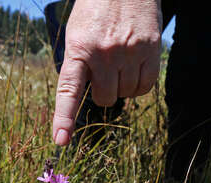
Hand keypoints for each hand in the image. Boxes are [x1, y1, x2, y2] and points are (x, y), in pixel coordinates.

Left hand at [52, 0, 161, 144]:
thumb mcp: (77, 33)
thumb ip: (79, 64)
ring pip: (126, 94)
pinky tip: (135, 68)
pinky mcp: (150, 49)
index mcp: (78, 49)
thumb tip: (86, 99)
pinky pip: (146, 87)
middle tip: (105, 72)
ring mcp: (128, 52)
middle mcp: (103, 52)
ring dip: (123, 86)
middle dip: (104, 92)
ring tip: (121, 62)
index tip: (60, 140)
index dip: (64, 119)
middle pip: (105, 99)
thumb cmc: (96, 10)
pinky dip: (140, 85)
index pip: (68, 91)